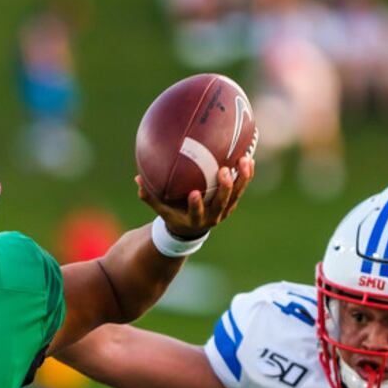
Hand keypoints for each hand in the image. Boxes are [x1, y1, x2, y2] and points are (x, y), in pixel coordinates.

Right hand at [140, 155, 254, 239]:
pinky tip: (249, 158)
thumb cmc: (174, 214)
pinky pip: (241, 188)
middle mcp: (212, 216)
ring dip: (242, 179)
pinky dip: (246, 175)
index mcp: (194, 219)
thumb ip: (150, 196)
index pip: (195, 213)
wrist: (191, 229)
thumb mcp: (161, 209)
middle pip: (221, 203)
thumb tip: (137, 179)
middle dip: (224, 188)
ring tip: (245, 160)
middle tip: (224, 171)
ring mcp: (224, 210)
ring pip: (236, 195)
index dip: (196, 205)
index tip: (194, 193)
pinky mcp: (231, 204)